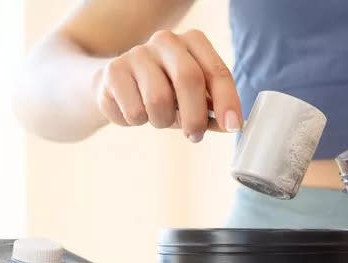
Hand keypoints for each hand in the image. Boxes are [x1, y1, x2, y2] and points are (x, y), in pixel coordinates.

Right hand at [92, 29, 241, 141]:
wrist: (118, 86)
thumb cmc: (166, 92)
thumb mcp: (195, 100)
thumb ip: (215, 111)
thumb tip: (233, 125)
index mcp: (194, 42)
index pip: (217, 71)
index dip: (228, 101)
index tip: (233, 126)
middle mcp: (167, 40)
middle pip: (188, 78)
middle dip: (195, 116)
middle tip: (195, 135)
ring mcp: (137, 52)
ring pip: (159, 99)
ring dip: (163, 121)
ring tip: (160, 118)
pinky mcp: (113, 70)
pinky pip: (134, 110)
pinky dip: (139, 121)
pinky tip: (137, 112)